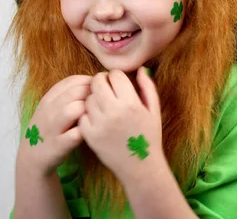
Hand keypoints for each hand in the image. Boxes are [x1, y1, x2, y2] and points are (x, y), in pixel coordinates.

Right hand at [17, 74, 91, 177]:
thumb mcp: (50, 107)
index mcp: (48, 98)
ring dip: (88, 110)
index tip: (97, 89)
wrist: (30, 156)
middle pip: (76, 92)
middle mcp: (49, 110)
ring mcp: (52, 128)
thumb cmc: (48, 128)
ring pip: (75, 109)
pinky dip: (85, 131)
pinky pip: (76, 134)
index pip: (72, 80)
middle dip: (91, 94)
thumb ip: (67, 94)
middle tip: (100, 102)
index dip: (88, 81)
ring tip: (94, 116)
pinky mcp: (58, 146)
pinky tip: (89, 132)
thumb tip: (93, 83)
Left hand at [78, 67, 162, 182]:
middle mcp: (114, 112)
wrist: (141, 168)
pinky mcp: (90, 137)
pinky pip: (82, 116)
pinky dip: (87, 116)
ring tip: (102, 105)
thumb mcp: (153, 110)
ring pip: (88, 98)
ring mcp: (100, 125)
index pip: (114, 75)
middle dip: (100, 81)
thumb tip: (140, 68)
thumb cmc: (149, 136)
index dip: (115, 76)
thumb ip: (147, 87)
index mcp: (131, 103)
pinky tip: (96, 119)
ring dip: (94, 98)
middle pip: (97, 82)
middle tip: (105, 88)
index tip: (116, 82)